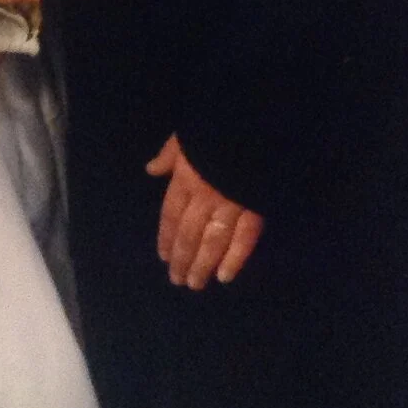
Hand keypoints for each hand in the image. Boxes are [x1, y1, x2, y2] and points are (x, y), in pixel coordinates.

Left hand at [149, 136, 263, 287]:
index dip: (166, 237)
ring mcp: (231, 206)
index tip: (163, 257)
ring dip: (202, 265)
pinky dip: (234, 259)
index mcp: (186, 178)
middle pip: (189, 234)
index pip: (171, 215)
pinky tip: (225, 276)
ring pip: (212, 242)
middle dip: (182, 259)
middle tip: (177, 280)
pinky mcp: (255, 209)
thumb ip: (169, 155)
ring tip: (196, 284)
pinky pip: (244, 240)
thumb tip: (151, 170)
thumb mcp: (185, 135)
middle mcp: (205, 197)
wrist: (255, 123)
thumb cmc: (216, 126)